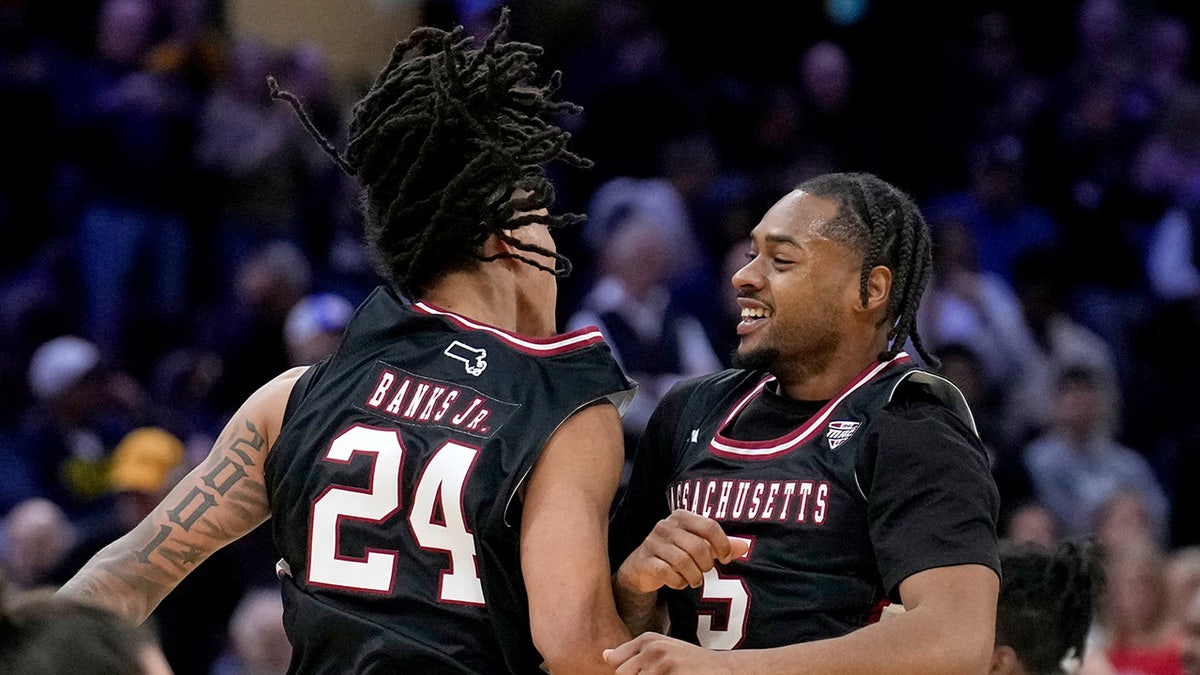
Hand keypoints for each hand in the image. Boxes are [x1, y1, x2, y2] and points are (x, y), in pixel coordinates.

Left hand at [603, 632, 734, 674]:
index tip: (643, 672)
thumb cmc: (688, 663)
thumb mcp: (661, 650)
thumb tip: (604, 656)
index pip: (615, 662)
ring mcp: (662, 664)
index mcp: (647, 639)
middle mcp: (652, 648)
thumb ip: (633, 653)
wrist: (722, 669)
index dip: (626, 673)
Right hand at [615, 509, 749, 593]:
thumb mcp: (698, 546)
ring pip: (683, 562)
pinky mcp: (645, 560)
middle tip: (705, 572)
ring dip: (693, 576)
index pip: (709, 526)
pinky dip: (677, 582)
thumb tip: (746, 546)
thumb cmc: (675, 553)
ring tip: (694, 580)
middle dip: (706, 564)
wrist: (641, 568)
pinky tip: (679, 582)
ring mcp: (653, 542)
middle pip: (698, 546)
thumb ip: (720, 545)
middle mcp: (666, 525)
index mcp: (681, 516)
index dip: (723, 545)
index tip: (726, 559)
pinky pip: (667, 573)